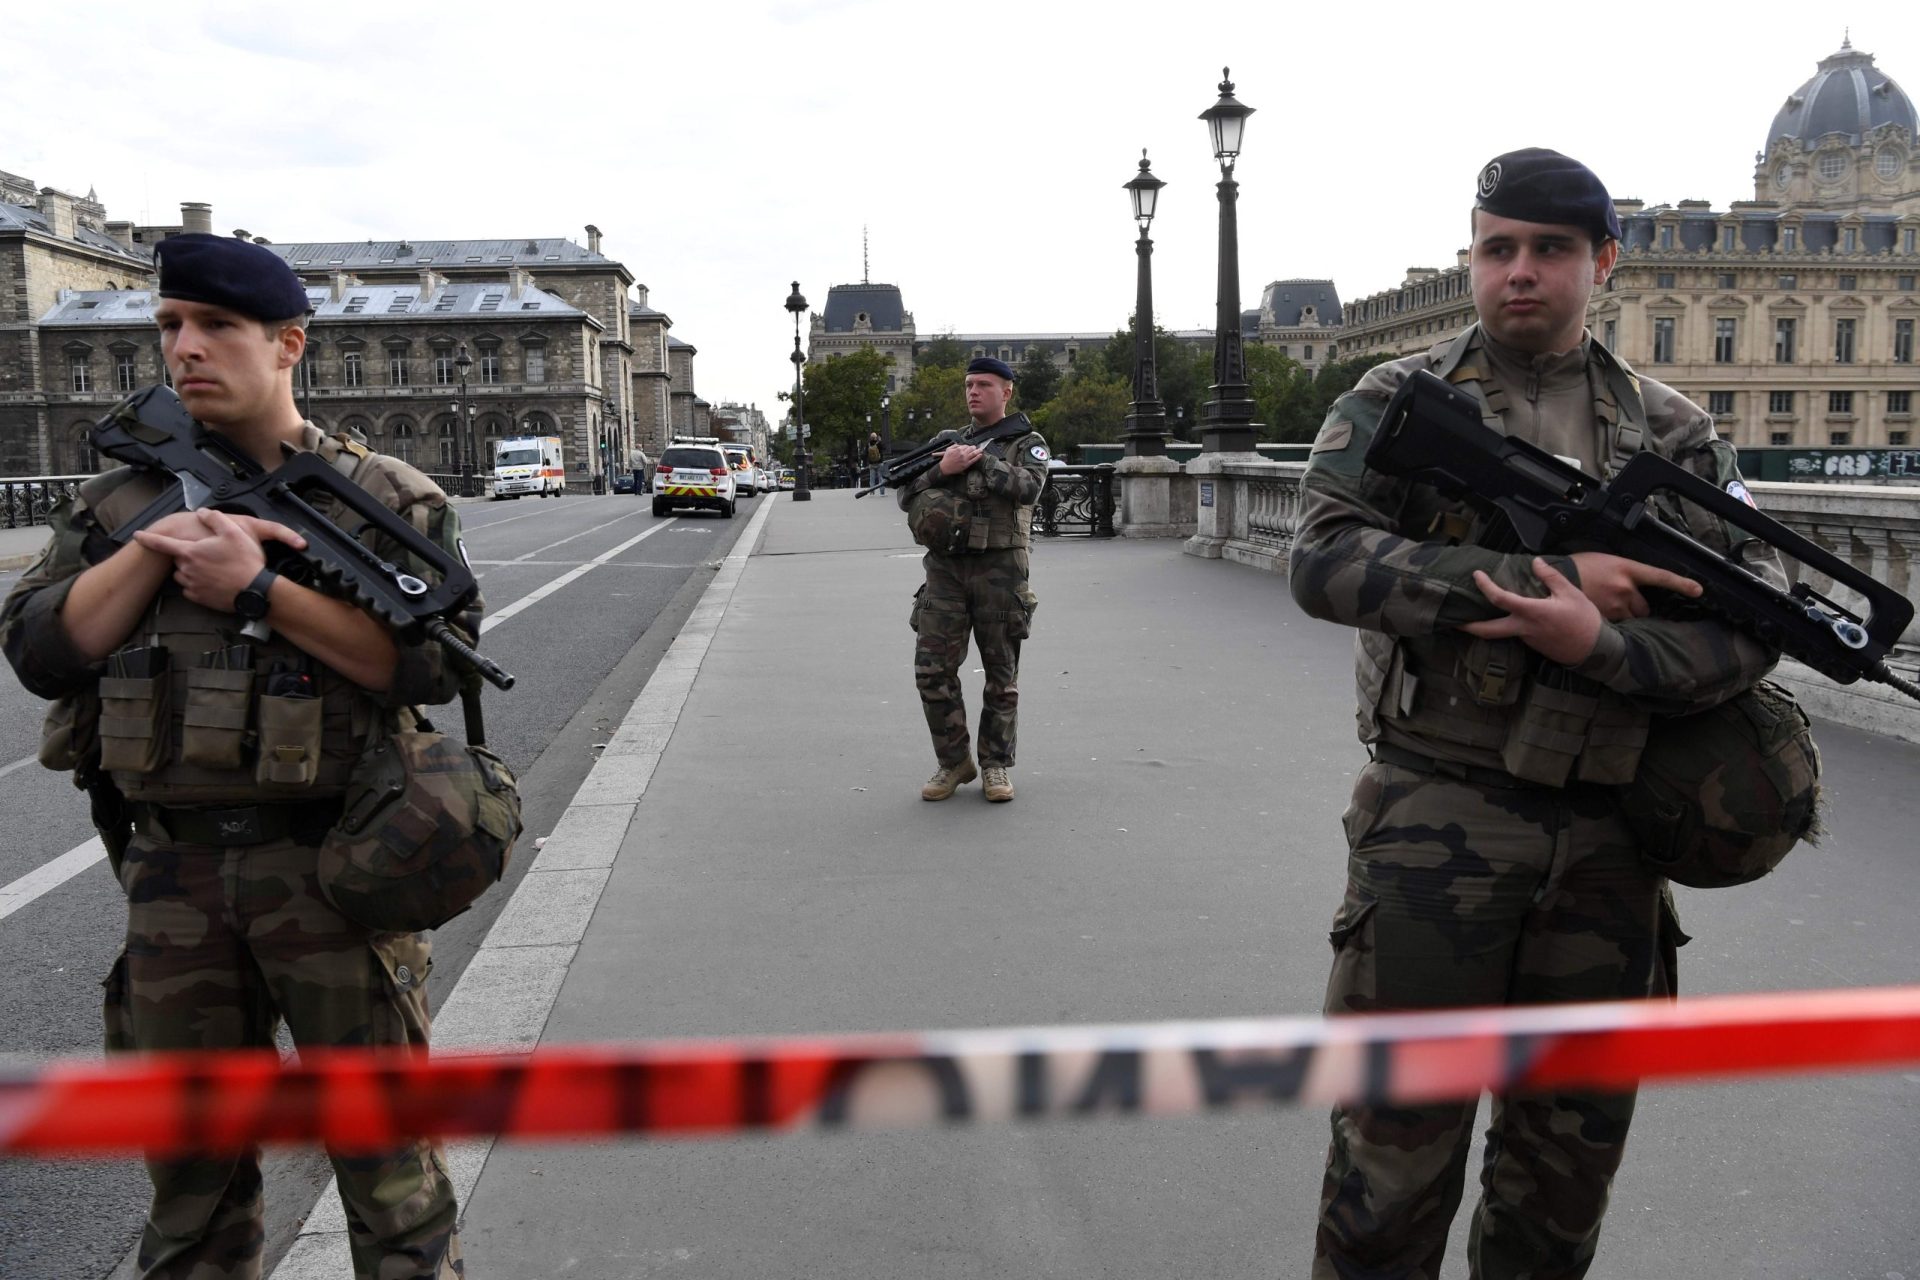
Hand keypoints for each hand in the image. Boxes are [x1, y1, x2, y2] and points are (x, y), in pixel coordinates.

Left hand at [131, 508, 306, 611]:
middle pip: (179, 559)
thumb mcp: (234, 532)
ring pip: (183, 574)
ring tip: (211, 569)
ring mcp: (192, 585)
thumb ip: (215, 519)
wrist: (255, 591)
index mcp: (191, 551)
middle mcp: (187, 569)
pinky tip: (212, 582)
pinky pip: (191, 589)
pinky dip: (197, 585)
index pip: (161, 543)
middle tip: (209, 554)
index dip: (147, 537)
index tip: (136, 535)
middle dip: (188, 554)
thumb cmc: (245, 561)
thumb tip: (202, 512)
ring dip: (191, 570)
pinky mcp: (200, 598)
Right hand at [939, 444, 982, 475]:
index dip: (968, 446)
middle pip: (971, 449)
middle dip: (974, 447)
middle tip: (975, 447)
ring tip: (981, 450)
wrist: (945, 467)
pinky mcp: (966, 464)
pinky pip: (973, 460)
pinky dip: (978, 457)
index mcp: (958, 449)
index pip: (966, 446)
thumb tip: (960, 445)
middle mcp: (962, 454)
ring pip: (973, 453)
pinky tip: (980, 455)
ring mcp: (965, 459)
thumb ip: (955, 445)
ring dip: (978, 451)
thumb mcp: (948, 449)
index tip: (969, 447)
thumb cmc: (946, 459)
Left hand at [1461, 558, 1603, 665]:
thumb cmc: (1584, 620)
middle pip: (1487, 631)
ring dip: (1487, 625)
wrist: (1596, 650)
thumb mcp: (1571, 593)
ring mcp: (1526, 640)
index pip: (1500, 599)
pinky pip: (1515, 634)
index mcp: (1531, 613)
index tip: (1476, 575)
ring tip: (1477, 612)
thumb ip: (1550, 577)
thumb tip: (1535, 562)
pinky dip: (1507, 626)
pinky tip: (1507, 617)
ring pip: (1501, 633)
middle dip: (1468, 627)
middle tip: (1453, 621)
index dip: (1485, 586)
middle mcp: (1523, 629)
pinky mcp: (1532, 646)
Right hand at [1567, 551, 1701, 620]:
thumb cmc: (1576, 567)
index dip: (1681, 584)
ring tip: (1607, 611)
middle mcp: (1625, 588)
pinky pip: (1616, 626)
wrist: (1553, 579)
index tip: (1698, 591)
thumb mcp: (1603, 561)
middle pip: (1644, 606)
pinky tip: (1600, 618)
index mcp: (1627, 569)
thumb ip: (1622, 572)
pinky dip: (1611, 624)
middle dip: (1637, 608)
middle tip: (1621, 604)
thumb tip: (1630, 582)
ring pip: (1630, 618)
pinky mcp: (1604, 618)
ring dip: (1624, 617)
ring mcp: (1615, 605)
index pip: (1661, 577)